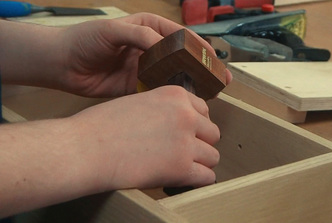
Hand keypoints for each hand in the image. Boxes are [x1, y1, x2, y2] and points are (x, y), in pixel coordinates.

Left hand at [57, 13, 231, 96]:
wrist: (61, 64)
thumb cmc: (84, 40)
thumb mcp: (113, 30)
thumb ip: (140, 35)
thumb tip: (165, 46)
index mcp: (148, 28)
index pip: (181, 36)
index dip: (200, 47)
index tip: (214, 59)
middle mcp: (150, 48)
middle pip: (182, 57)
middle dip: (202, 68)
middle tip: (219, 80)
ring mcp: (145, 68)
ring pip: (174, 75)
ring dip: (191, 84)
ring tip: (209, 95)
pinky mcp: (137, 86)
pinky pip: (158, 91)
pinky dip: (171, 97)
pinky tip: (184, 105)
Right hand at [71, 86, 219, 188]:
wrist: (85, 148)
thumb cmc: (102, 126)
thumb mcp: (139, 102)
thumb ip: (164, 110)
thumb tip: (178, 125)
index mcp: (175, 95)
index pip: (204, 110)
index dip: (194, 125)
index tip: (185, 134)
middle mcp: (186, 115)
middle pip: (212, 133)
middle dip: (199, 144)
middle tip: (181, 152)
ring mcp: (186, 142)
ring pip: (213, 156)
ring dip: (200, 163)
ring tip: (180, 167)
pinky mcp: (181, 168)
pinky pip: (206, 177)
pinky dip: (197, 180)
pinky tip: (183, 179)